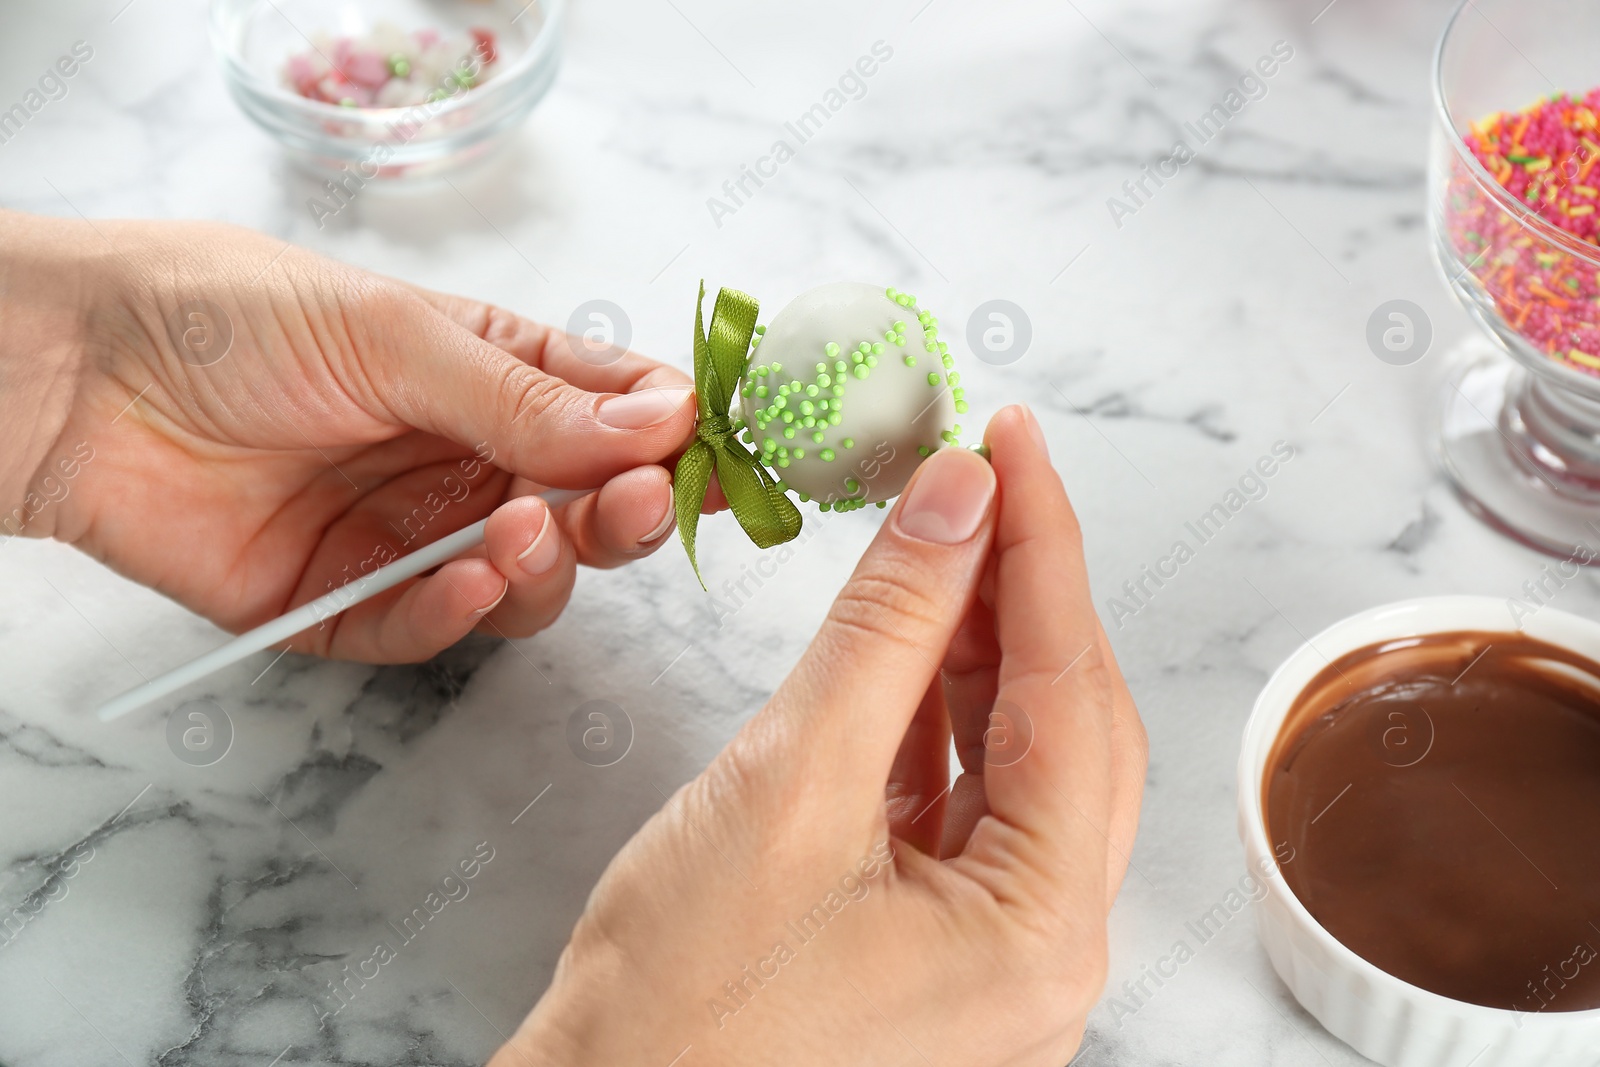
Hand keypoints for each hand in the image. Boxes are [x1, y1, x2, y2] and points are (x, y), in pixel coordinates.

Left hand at [0, 211, 698, 661]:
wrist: (78, 380)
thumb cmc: (234, 320)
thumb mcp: (397, 335)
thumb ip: (528, 397)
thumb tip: (665, 422)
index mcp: (488, 376)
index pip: (610, 414)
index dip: (667, 438)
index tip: (709, 456)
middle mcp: (462, 462)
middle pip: (584, 511)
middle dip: (623, 515)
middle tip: (637, 506)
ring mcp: (409, 538)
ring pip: (523, 584)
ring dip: (541, 569)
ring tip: (517, 535)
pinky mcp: (345, 606)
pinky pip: (425, 632)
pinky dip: (454, 618)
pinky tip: (461, 587)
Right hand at [494, 405, 1147, 1065]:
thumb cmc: (675, 1006)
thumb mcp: (788, 781)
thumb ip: (888, 628)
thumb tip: (955, 500)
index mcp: (1039, 934)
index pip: (1073, 697)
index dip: (1042, 548)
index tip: (1012, 442)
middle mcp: (1043, 955)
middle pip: (1064, 731)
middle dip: (1021, 593)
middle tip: (979, 479)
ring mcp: (991, 958)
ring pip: (1013, 763)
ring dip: (978, 648)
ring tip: (942, 541)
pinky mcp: (932, 946)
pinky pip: (961, 806)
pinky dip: (936, 717)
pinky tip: (910, 645)